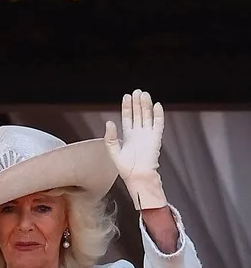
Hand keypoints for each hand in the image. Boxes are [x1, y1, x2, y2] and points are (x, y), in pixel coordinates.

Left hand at [103, 89, 166, 210]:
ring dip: (146, 105)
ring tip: (143, 94)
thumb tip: (109, 122)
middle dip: (137, 103)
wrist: (137, 176)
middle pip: (138, 114)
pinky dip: (158, 115)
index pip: (128, 118)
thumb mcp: (113, 151)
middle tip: (136, 91)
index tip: (126, 97)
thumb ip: (110, 137)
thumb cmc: (125, 167)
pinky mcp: (156, 138)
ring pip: (147, 116)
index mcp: (128, 136)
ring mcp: (148, 134)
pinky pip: (158, 124)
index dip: (127, 107)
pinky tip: (157, 105)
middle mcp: (138, 133)